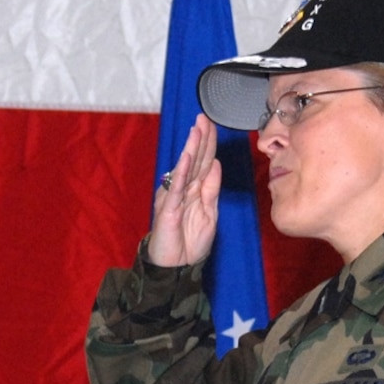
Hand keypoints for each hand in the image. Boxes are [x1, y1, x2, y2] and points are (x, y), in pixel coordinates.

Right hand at [146, 115, 220, 267]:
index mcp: (194, 190)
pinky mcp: (168, 209)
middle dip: (200, 138)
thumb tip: (215, 163)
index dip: (208, 144)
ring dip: (191, 149)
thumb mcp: (210, 213)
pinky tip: (186, 157)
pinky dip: (181, 172)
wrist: (175, 267)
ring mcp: (174, 197)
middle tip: (203, 117)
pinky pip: (175, 188)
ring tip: (196, 130)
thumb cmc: (190, 243)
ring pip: (185, 169)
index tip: (211, 124)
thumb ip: (211, 189)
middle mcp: (183, 189)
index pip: (203, 162)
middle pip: (194, 160)